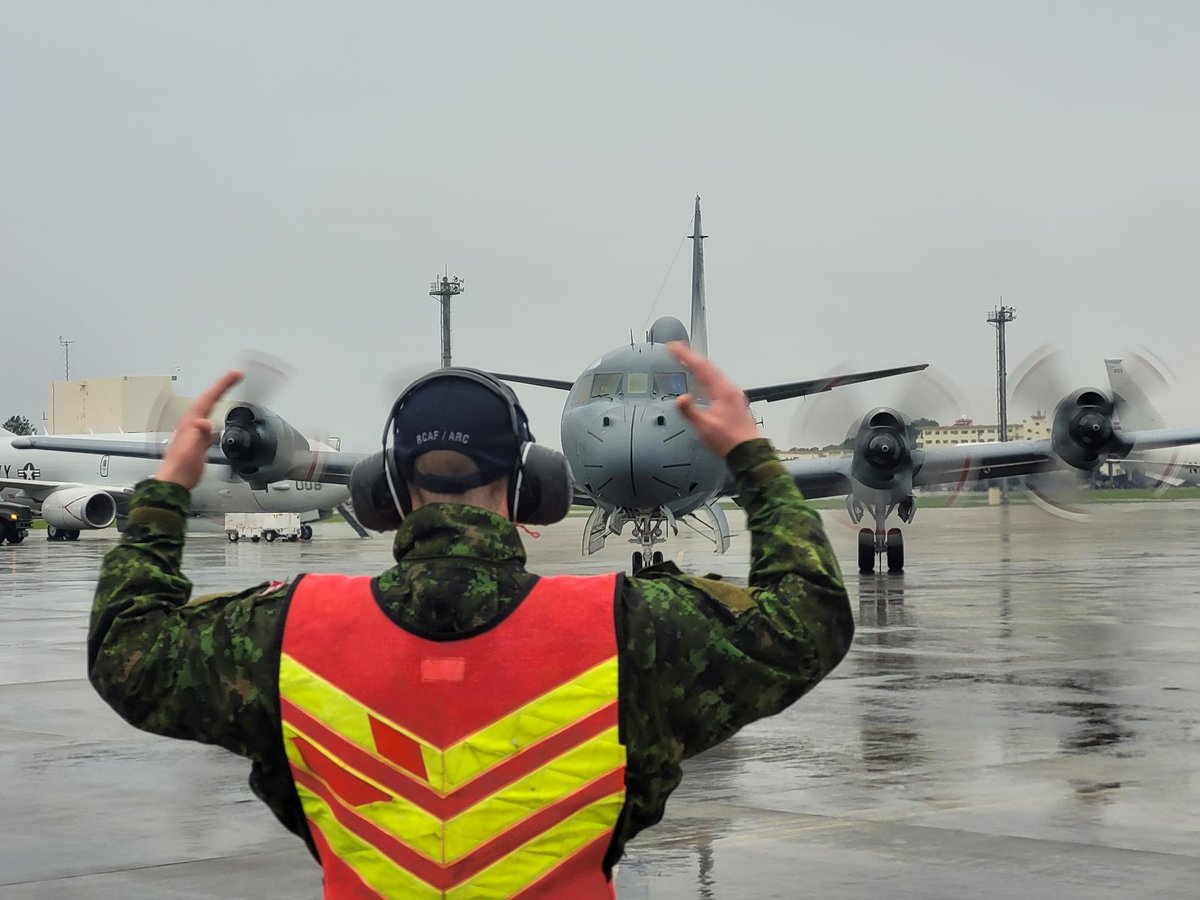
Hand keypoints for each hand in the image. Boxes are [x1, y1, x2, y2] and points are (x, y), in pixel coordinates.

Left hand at [156, 370, 242, 489]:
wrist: (173, 483)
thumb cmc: (181, 468)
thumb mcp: (191, 451)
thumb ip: (198, 435)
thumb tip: (204, 421)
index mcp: (191, 423)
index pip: (208, 398)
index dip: (222, 385)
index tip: (235, 375)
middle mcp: (190, 423)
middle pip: (207, 398)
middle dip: (221, 385)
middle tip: (235, 376)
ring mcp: (192, 430)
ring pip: (206, 406)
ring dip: (217, 396)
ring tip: (227, 387)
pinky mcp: (195, 439)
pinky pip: (207, 418)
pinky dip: (214, 411)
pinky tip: (217, 414)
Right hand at [667, 342, 759, 456]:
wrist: (748, 451)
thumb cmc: (729, 440)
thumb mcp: (704, 427)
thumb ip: (690, 411)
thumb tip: (680, 398)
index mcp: (722, 391)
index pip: (701, 367)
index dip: (685, 355)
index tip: (674, 347)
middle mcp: (730, 388)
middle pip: (709, 365)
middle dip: (692, 356)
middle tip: (678, 349)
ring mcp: (734, 393)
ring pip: (715, 371)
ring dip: (700, 364)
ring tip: (688, 359)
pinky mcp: (734, 399)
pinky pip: (719, 379)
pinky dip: (707, 374)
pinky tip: (704, 379)